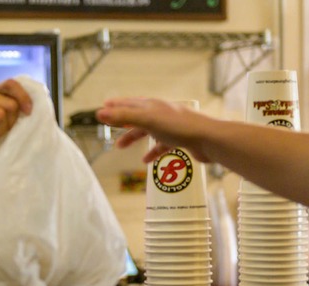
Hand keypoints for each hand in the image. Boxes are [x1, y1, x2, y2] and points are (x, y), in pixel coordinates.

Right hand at [95, 97, 213, 163]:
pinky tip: (146, 160)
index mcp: (152, 106)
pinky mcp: (179, 139)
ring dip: (134, 138)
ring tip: (121, 147)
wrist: (208, 139)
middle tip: (109, 126)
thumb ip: (123, 117)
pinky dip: (152, 152)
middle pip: (137, 116)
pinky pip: (161, 145)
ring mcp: (170, 126)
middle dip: (122, 122)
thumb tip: (100, 113)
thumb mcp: (147, 120)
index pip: (129, 103)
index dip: (116, 105)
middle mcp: (161, 113)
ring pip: (147, 131)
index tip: (104, 105)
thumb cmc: (179, 127)